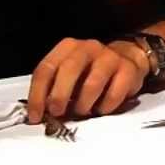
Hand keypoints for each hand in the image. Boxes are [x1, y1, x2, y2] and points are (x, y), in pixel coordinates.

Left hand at [26, 38, 147, 121]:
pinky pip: (114, 93)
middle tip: (57, 113)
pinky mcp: (128, 69)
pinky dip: (105, 107)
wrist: (127, 58)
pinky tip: (101, 109)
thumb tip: (41, 114)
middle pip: (68, 69)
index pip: (46, 68)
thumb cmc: (90, 71)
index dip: (37, 95)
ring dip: (83, 104)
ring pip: (92, 83)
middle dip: (59, 95)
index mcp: (68, 47)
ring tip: (82, 111)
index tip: (36, 117)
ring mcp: (110, 57)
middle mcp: (88, 47)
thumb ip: (54, 88)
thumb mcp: (68, 74)